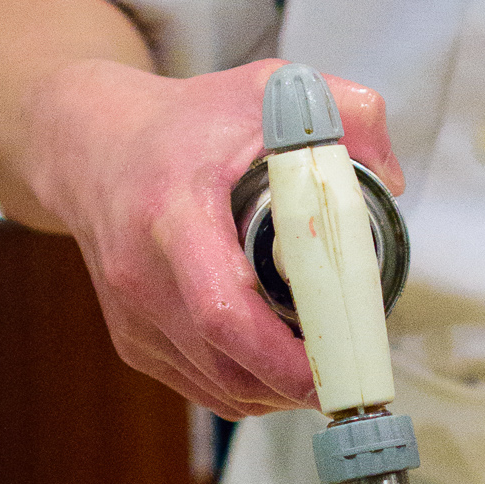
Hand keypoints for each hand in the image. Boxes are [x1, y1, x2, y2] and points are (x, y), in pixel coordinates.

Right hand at [27, 52, 404, 418]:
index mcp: (173, 213)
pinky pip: (199, 386)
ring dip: (276, 392)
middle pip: (224, 362)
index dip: (280, 354)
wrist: (93, 147)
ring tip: (326, 369)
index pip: (221, 308)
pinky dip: (247, 389)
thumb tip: (392, 181)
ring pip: (216, 386)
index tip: (336, 365)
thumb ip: (346, 114)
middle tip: (352, 374)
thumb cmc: (183, 123)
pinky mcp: (132, 339)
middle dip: (294, 383)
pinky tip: (280, 368)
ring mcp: (133, 315)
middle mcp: (142, 274)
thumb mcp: (267, 91)